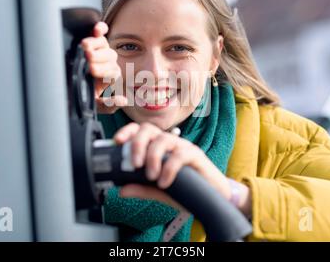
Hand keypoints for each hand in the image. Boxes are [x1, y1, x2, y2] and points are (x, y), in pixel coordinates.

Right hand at [81, 22, 126, 113]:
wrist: (66, 88)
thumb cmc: (81, 95)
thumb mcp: (94, 105)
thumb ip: (108, 105)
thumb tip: (124, 101)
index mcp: (110, 77)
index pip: (114, 72)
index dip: (104, 72)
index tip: (92, 73)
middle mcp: (107, 63)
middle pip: (111, 57)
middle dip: (99, 60)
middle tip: (88, 64)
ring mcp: (100, 51)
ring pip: (104, 44)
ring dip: (95, 45)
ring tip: (84, 48)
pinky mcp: (92, 41)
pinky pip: (100, 32)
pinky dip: (100, 29)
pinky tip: (97, 29)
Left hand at [113, 122, 251, 215]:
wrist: (213, 199)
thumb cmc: (186, 190)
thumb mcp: (159, 192)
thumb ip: (142, 189)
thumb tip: (121, 190)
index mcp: (157, 147)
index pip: (139, 130)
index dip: (127, 132)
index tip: (117, 142)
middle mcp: (169, 143)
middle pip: (148, 129)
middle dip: (137, 143)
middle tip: (134, 164)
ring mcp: (183, 147)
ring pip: (164, 139)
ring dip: (153, 157)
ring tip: (151, 177)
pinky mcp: (196, 155)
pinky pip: (181, 155)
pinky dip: (169, 168)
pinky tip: (165, 183)